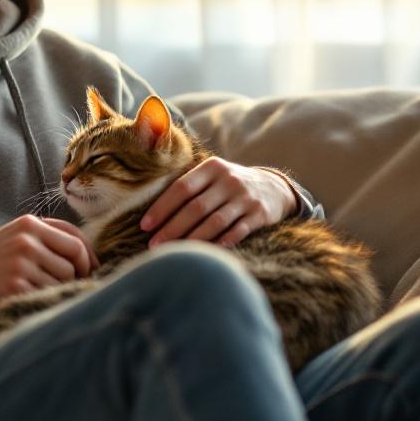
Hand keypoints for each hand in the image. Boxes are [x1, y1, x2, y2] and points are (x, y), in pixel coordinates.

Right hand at [0, 215, 100, 311]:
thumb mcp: (18, 235)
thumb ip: (50, 236)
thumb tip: (90, 256)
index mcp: (29, 224)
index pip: (75, 240)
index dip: (89, 258)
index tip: (92, 271)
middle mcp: (26, 240)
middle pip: (74, 263)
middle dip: (76, 276)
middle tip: (69, 285)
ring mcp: (20, 263)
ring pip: (63, 281)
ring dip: (58, 288)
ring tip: (39, 288)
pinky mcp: (14, 286)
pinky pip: (47, 295)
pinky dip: (44, 298)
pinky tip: (29, 296)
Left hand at [138, 157, 295, 247]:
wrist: (274, 188)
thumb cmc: (229, 185)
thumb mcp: (213, 175)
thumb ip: (189, 187)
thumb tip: (153, 213)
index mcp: (212, 167)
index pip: (181, 188)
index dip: (162, 207)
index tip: (145, 225)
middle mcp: (229, 180)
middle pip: (196, 207)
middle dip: (172, 228)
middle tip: (154, 245)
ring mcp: (245, 197)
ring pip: (215, 221)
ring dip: (192, 239)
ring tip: (175, 253)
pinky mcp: (259, 214)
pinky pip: (238, 231)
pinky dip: (222, 242)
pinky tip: (207, 253)